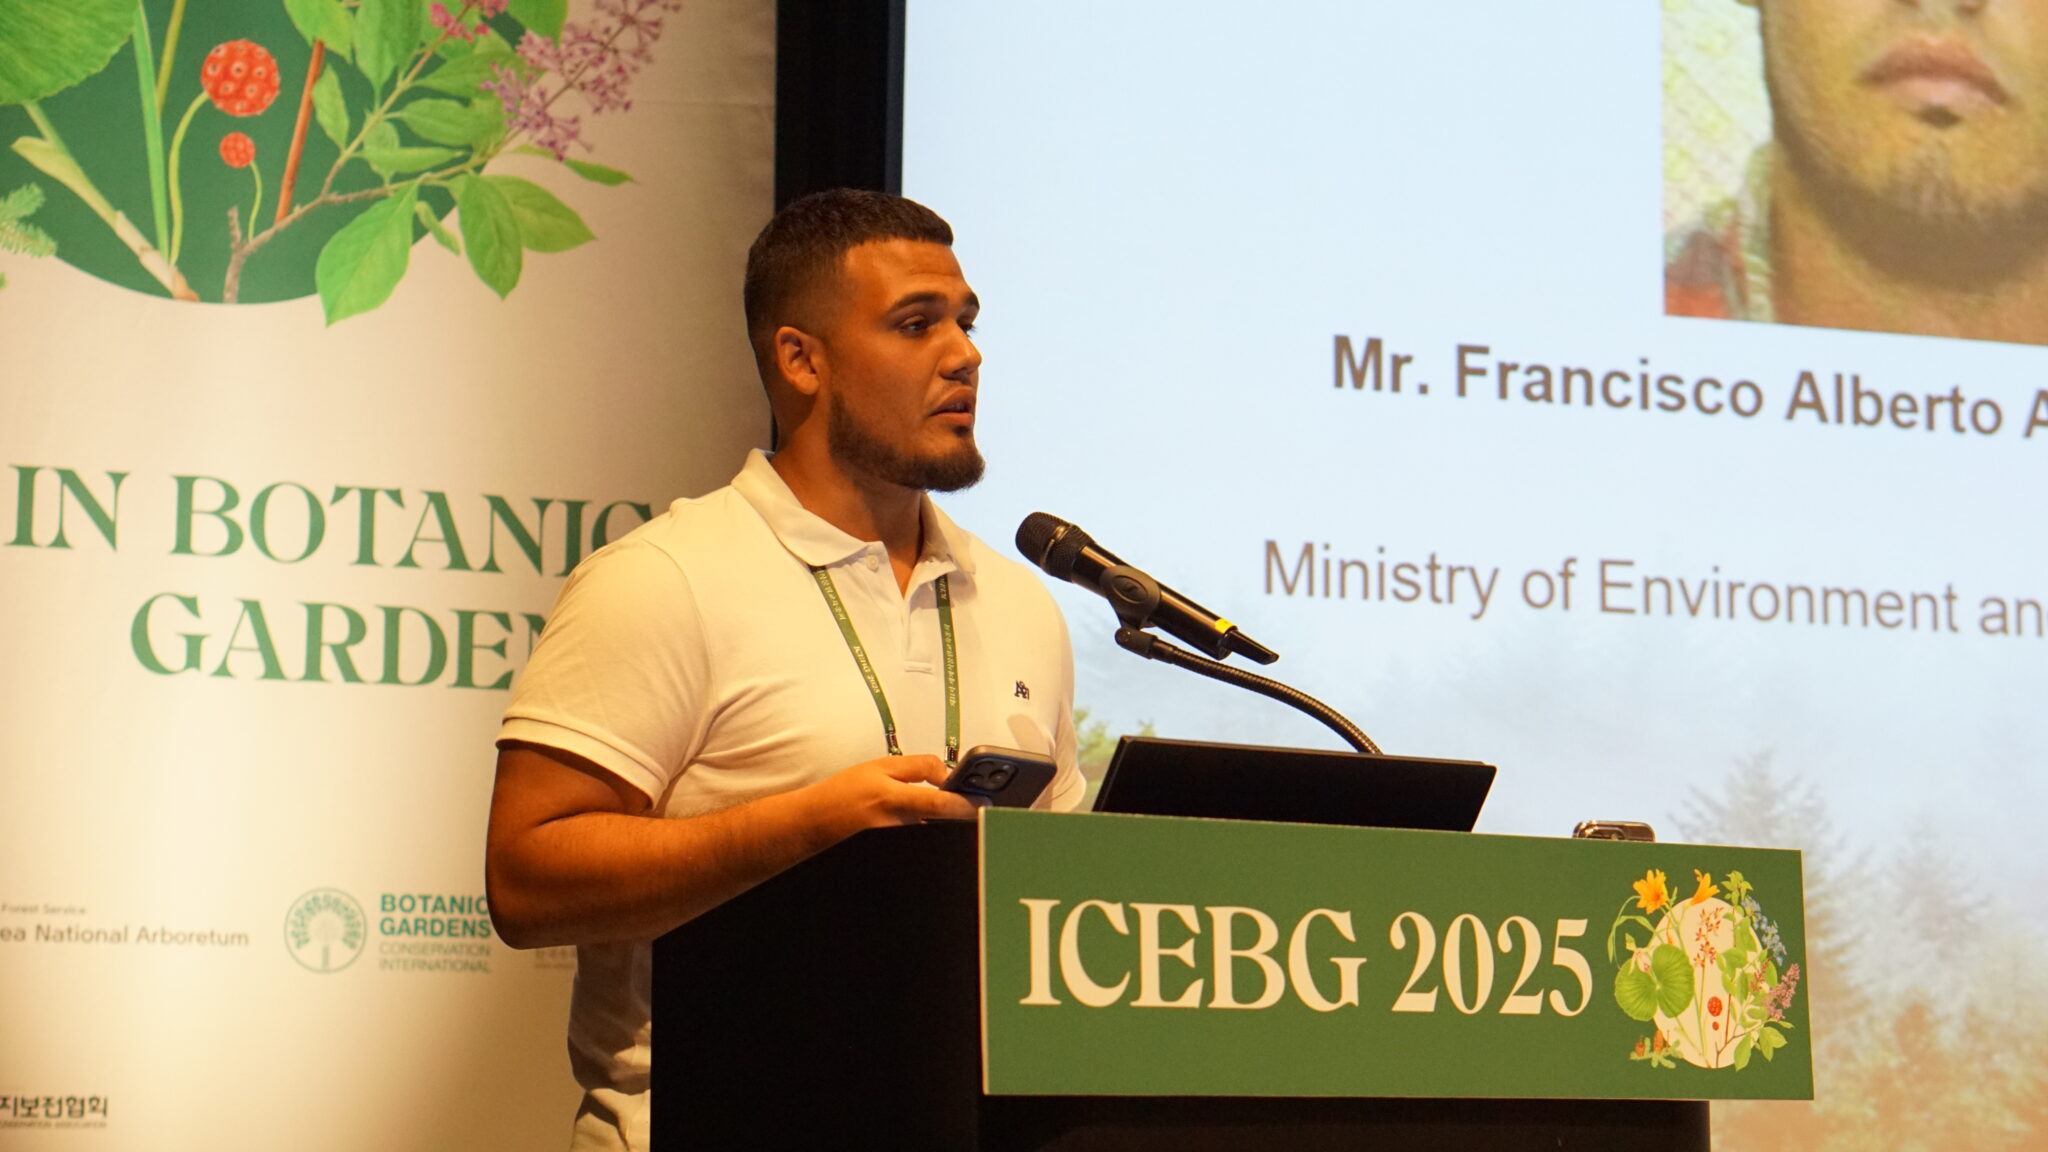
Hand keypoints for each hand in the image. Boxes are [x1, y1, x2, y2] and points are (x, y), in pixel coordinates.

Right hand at [801, 754, 977, 839]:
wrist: (815, 822)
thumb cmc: (844, 792)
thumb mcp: (879, 767)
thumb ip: (915, 768)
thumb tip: (946, 773)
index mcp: (893, 799)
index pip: (939, 803)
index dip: (966, 803)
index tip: (986, 801)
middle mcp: (898, 824)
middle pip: (941, 819)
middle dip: (961, 811)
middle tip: (978, 803)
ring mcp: (898, 840)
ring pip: (933, 828)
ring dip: (946, 818)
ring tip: (953, 807)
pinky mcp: (898, 848)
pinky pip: (923, 835)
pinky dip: (932, 826)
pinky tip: (933, 816)